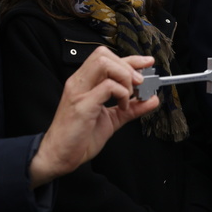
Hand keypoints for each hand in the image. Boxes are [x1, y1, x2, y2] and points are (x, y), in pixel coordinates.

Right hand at [29, 47, 159, 187]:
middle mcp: (79, 82)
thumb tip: (152, 99)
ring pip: (104, 63)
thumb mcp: (112, 119)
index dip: (131, 58)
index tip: (147, 63)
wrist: (59, 156)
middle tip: (139, 84)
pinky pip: (107, 86)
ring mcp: (79, 91)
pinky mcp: (82, 105)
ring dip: (124, 76)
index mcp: (84, 83)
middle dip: (128, 65)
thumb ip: (132, 108)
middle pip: (104, 54)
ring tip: (130, 95)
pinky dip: (122, 94)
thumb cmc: (80, 138)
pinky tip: (122, 107)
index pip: (107, 58)